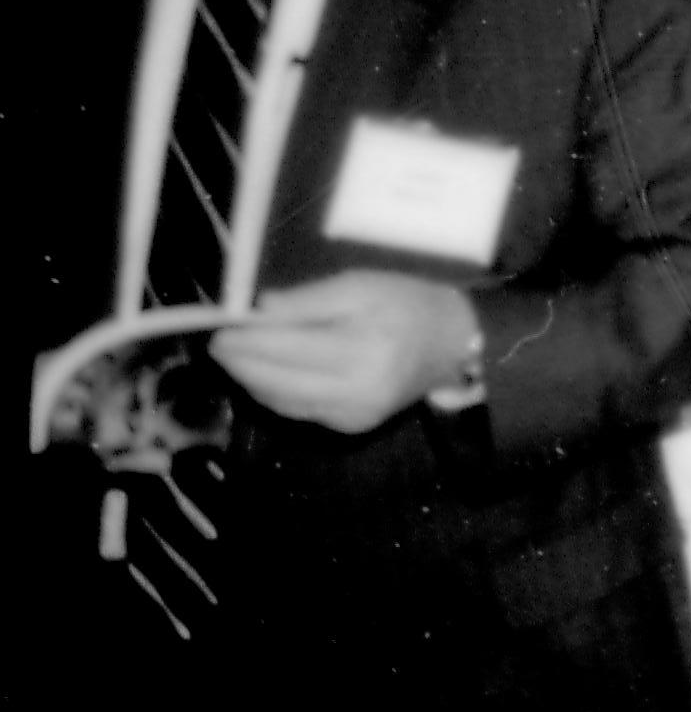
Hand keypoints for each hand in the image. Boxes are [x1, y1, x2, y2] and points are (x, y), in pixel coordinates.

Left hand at [213, 272, 480, 433]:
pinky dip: (274, 391)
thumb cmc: (406, 304)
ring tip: (235, 355)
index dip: (245, 340)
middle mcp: (357, 391)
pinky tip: (267, 372)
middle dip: (238, 362)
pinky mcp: (351, 425)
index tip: (218, 327)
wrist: (452, 344)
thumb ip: (308, 299)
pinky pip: (297, 410)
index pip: (285, 348)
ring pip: (280, 401)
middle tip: (218, 342)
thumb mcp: (360, 285)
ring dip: (250, 378)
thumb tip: (257, 311)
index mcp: (363, 350)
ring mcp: (353, 414)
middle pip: (274, 381)